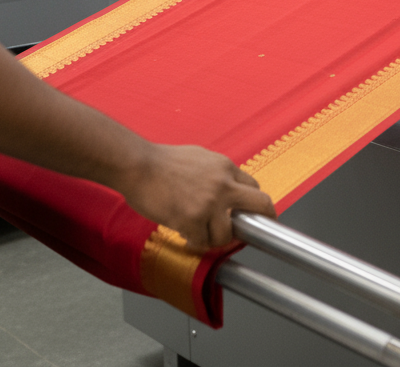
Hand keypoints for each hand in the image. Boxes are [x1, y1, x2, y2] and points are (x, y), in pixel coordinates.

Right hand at [118, 143, 275, 249]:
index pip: (255, 188)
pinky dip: (194, 242)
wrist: (139, 165)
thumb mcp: (201, 158)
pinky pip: (201, 242)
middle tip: (249, 234)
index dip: (253, 205)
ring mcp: (209, 202)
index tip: (250, 216)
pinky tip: (185, 235)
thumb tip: (228, 188)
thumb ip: (218, 174)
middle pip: (261, 205)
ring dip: (214, 239)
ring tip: (201, 234)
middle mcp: (223, 183)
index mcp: (226, 167)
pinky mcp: (191, 219)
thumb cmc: (163, 161)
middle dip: (259, 223)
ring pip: (227, 234)